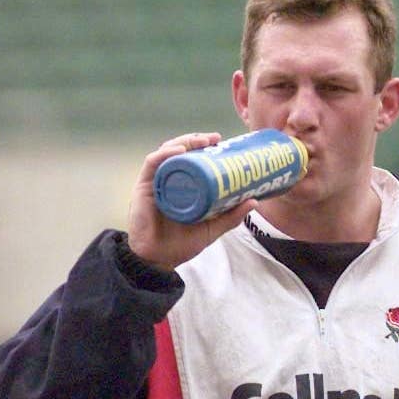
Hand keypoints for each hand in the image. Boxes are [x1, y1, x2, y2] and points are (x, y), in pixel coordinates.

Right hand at [127, 132, 256, 269]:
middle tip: (215, 138)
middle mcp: (170, 180)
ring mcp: (156, 183)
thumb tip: (255, 201)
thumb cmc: (182, 244)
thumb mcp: (212, 228)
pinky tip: (178, 151)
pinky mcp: (144, 188)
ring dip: (183, 142)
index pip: (192, 159)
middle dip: (196, 140)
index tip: (222, 141)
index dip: (205, 147)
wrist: (159, 260)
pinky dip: (164, 155)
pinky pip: (152, 165)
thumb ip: (231, 217)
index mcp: (184, 186)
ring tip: (200, 141)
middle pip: (180, 152)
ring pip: (167, 153)